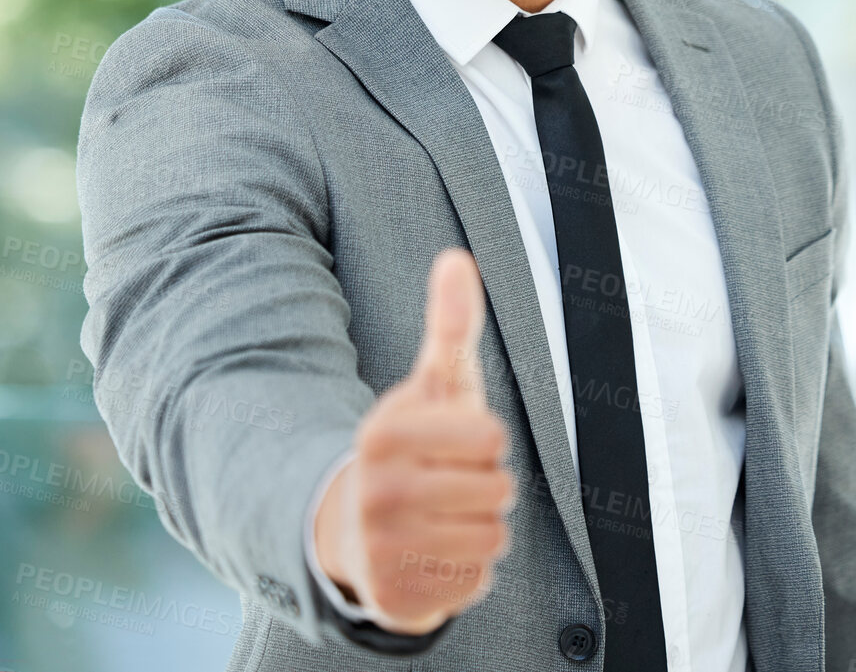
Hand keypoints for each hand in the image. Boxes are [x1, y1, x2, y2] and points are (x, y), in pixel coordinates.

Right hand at [312, 247, 515, 633]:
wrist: (357, 527)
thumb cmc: (416, 445)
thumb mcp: (433, 385)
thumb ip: (449, 326)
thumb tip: (457, 258)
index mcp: (382, 433)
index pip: (491, 438)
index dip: (485, 439)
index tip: (454, 442)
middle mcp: (375, 493)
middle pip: (497, 490)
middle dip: (487, 486)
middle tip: (449, 484)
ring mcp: (383, 550)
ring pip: (493, 537)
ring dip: (483, 528)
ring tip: (445, 517)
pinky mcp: (398, 598)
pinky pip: (478, 581)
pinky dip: (469, 568)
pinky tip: (437, 554)